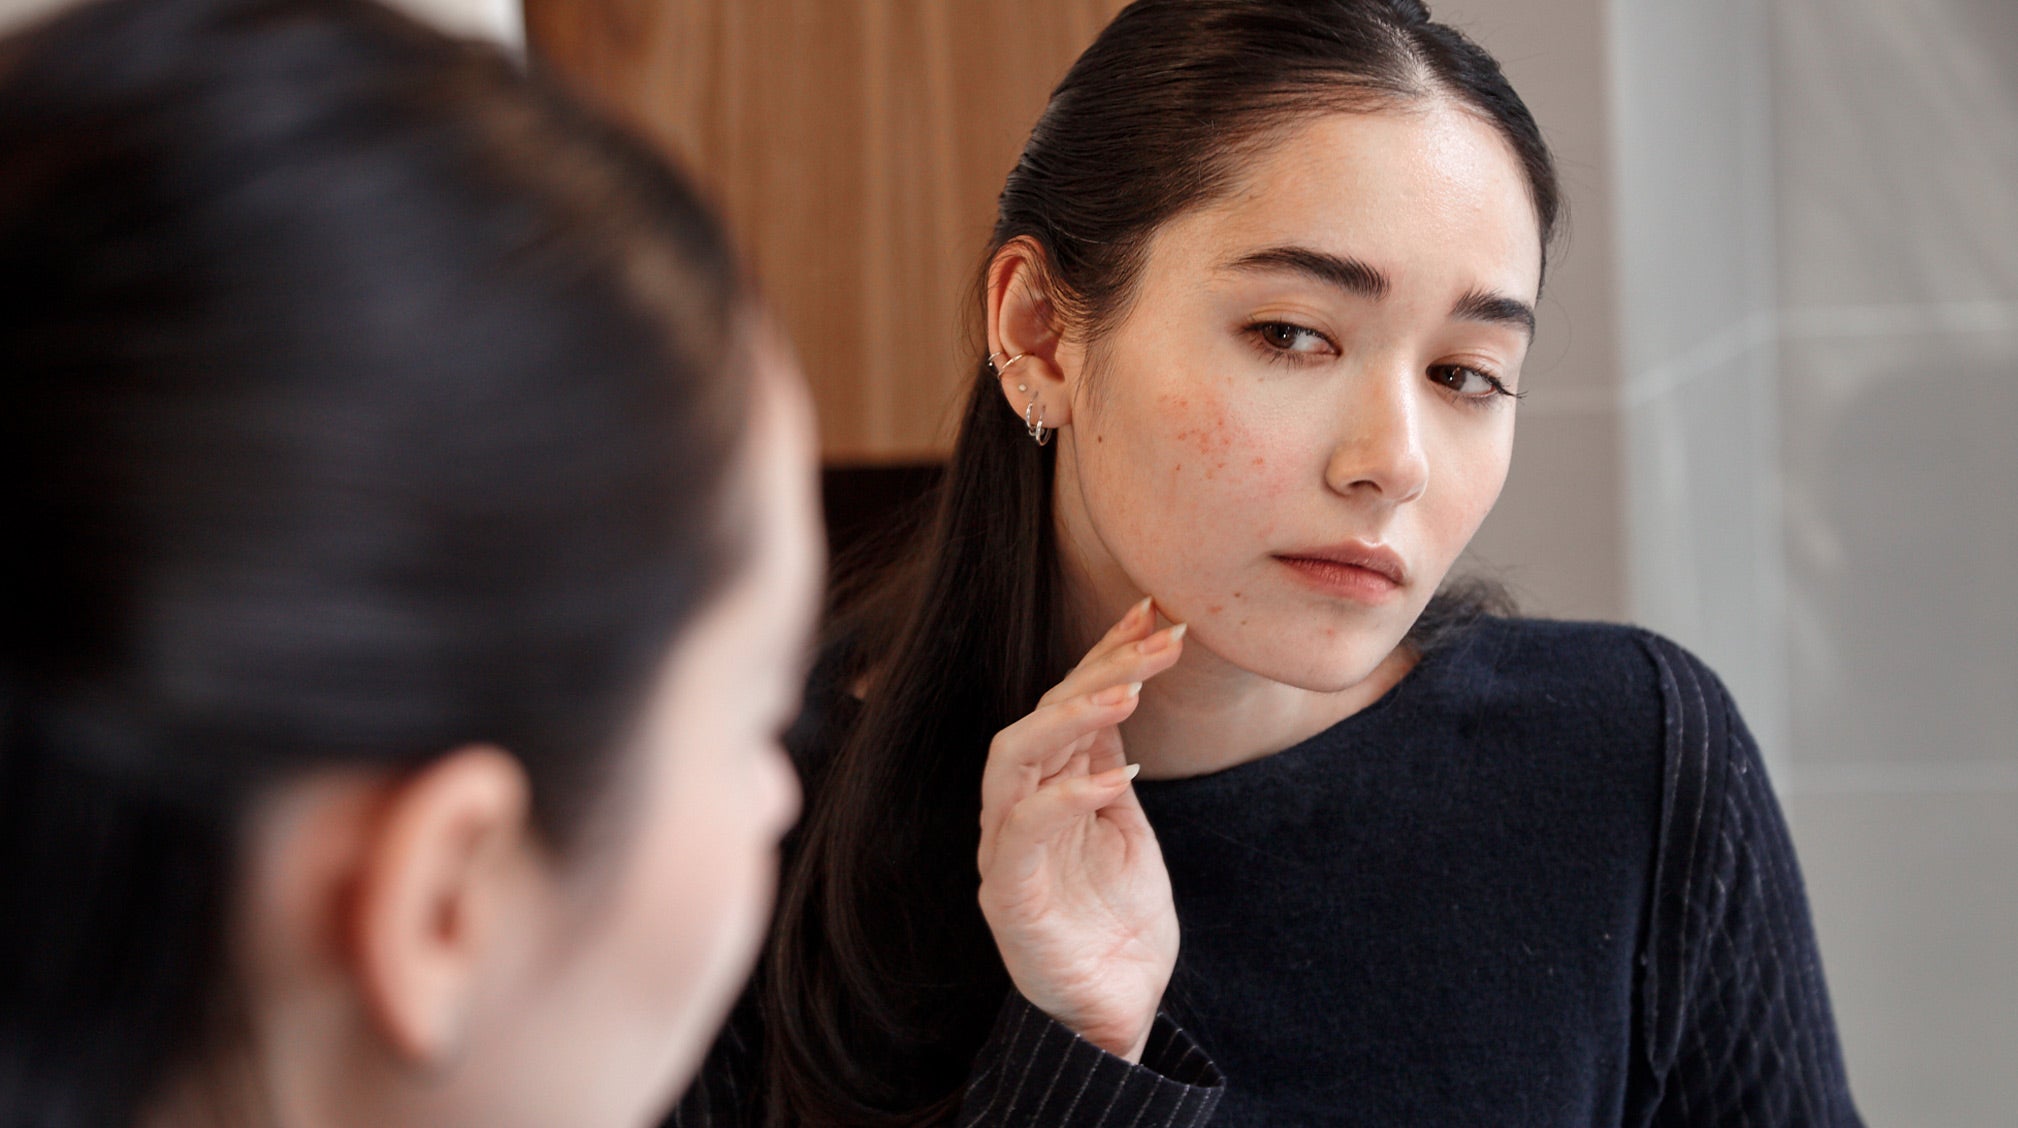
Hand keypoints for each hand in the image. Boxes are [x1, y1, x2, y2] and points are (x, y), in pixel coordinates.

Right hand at [976, 597, 1185, 1061]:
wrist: (1113, 1014)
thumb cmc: (1118, 925)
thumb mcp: (1124, 828)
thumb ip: (1108, 764)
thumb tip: (1121, 683)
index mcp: (1044, 790)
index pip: (1065, 703)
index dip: (1103, 653)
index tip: (1153, 611)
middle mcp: (1016, 811)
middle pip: (1038, 717)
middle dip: (1098, 670)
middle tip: (1159, 638)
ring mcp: (1006, 852)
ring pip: (1014, 758)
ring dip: (1071, 716)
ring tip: (1131, 690)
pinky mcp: (1010, 897)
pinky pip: (1024, 831)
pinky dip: (1067, 796)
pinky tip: (1118, 775)